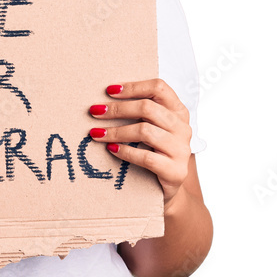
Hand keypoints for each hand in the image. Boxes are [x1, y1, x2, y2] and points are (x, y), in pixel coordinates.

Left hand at [88, 78, 192, 206]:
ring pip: (145, 131)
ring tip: (96, 133)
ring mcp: (181, 150)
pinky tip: (111, 149)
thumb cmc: (154, 153)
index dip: (133, 87)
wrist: (167, 189)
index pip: (159, 88)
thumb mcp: (152, 128)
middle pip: (148, 108)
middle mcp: (182, 128)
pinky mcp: (175, 171)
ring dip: (116, 131)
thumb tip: (103, 101)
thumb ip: (139, 113)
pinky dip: (125, 152)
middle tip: (94, 111)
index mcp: (178, 112)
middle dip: (117, 109)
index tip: (108, 90)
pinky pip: (146, 157)